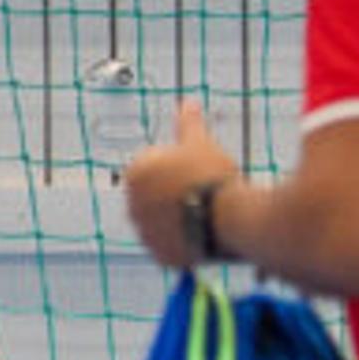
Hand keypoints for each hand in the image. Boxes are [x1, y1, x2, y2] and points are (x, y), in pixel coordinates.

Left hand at [120, 101, 240, 270]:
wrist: (227, 216)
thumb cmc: (212, 175)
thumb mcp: (200, 143)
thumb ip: (188, 124)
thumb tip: (188, 103)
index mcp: (134, 175)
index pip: (155, 170)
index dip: (182, 170)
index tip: (199, 173)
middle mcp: (131, 206)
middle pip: (159, 199)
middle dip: (179, 196)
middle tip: (207, 194)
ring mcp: (144, 234)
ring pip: (167, 225)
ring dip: (183, 221)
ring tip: (209, 215)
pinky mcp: (161, 257)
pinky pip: (175, 248)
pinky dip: (188, 244)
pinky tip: (206, 234)